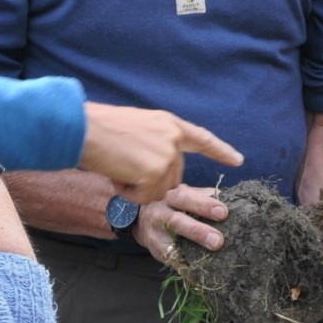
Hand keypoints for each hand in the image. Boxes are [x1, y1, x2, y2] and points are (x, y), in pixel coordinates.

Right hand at [80, 103, 242, 204]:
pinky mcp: (155, 173)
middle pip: (172, 178)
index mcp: (169, 124)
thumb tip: (159, 167)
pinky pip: (144, 198)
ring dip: (135, 187)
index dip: (220, 150)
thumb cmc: (99, 128)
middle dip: (149, 181)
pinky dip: (128, 193)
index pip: (202, 138)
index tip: (239, 160)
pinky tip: (116, 175)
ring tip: (117, 167)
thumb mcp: (136, 127)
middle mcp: (172, 139)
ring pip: (158, 191)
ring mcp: (166, 156)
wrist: (84, 129)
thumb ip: (155, 142)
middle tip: (123, 165)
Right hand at [133, 185, 227, 263]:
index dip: (204, 205)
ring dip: (192, 252)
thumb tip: (232, 198)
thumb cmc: (176, 204)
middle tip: (218, 240)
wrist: (144, 218)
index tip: (223, 212)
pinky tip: (200, 273)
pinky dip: (187, 268)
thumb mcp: (187, 194)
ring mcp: (156, 235)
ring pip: (172, 243)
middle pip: (177, 222)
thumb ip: (206, 196)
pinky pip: (173, 261)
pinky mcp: (158, 252)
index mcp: (171, 196)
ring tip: (211, 257)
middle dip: (198, 231)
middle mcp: (161, 214)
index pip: (186, 198)